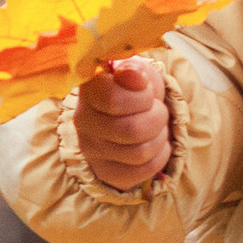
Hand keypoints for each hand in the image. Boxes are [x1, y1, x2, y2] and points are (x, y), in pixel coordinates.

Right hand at [75, 56, 172, 191]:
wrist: (132, 113)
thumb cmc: (135, 90)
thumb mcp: (138, 72)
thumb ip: (134, 70)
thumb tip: (133, 74)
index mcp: (89, 90)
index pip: (113, 99)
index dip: (141, 96)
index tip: (145, 89)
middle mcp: (83, 121)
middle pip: (132, 130)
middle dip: (157, 118)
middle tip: (157, 110)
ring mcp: (92, 150)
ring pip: (140, 153)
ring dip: (159, 137)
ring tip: (156, 127)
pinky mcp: (106, 172)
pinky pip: (143, 171)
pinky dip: (159, 156)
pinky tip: (154, 144)